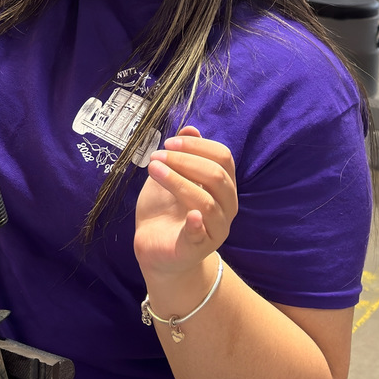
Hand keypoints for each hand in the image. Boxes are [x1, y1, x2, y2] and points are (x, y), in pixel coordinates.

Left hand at [133, 126, 237, 280]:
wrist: (154, 246)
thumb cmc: (165, 208)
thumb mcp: (170, 174)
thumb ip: (182, 154)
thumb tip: (190, 129)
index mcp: (222, 185)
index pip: (223, 158)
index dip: (197, 146)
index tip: (169, 143)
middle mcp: (225, 207)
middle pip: (217, 176)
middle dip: (185, 161)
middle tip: (156, 156)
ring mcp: (214, 230)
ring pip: (207, 202)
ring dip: (178, 181)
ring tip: (153, 169)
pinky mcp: (197, 249)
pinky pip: (202, 236)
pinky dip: (197, 224)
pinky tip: (190, 215)